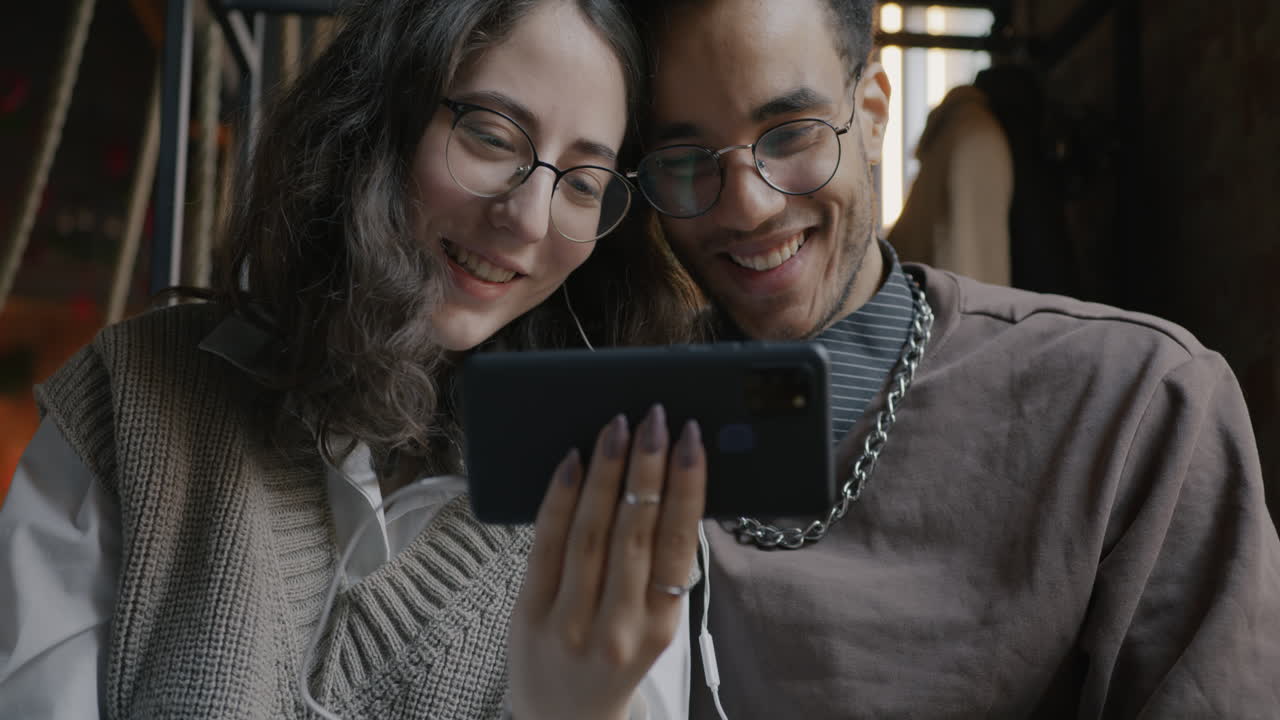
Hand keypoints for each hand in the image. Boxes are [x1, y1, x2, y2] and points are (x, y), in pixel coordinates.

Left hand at [509, 404, 705, 719]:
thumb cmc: (617, 661)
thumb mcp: (655, 626)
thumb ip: (662, 568)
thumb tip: (670, 485)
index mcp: (661, 626)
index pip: (679, 544)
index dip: (686, 486)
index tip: (691, 441)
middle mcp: (618, 627)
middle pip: (636, 531)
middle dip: (647, 466)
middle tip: (655, 418)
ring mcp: (569, 622)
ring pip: (591, 532)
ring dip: (606, 471)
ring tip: (617, 427)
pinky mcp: (528, 614)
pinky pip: (546, 544)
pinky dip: (561, 497)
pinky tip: (573, 460)